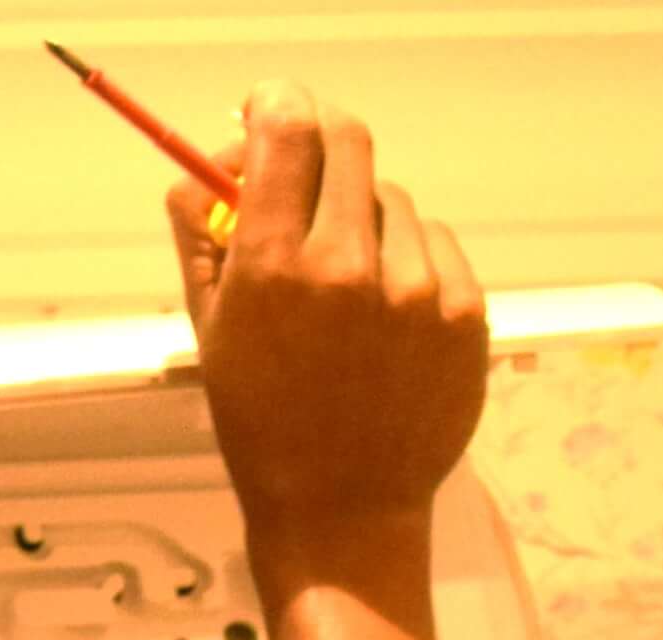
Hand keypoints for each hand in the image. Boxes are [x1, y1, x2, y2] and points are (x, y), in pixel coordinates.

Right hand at [168, 83, 488, 564]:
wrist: (342, 509)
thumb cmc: (264, 428)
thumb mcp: (210, 337)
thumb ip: (201, 244)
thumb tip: (195, 176)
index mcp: (274, 272)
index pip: (285, 134)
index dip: (273, 106)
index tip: (266, 108)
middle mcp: (349, 267)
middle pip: (348, 143)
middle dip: (319, 149)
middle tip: (302, 179)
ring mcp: (418, 287)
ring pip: (392, 200)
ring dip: (363, 219)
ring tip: (343, 286)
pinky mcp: (467, 309)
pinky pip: (437, 246)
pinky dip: (408, 262)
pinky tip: (383, 316)